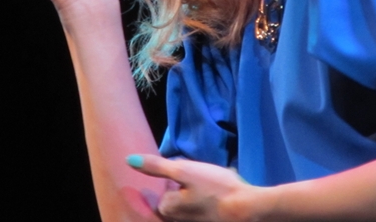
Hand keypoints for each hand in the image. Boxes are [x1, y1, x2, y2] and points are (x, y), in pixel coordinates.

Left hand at [128, 155, 259, 221]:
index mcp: (168, 208)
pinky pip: (199, 211)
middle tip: (195, 177)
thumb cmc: (214, 187)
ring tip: (205, 185)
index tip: (182, 172)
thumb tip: (128, 160)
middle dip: (180, 190)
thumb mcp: (184, 170)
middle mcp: (178, 221)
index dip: (171, 180)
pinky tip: (214, 195)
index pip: (160, 193)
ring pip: (187, 207)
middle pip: (172, 202)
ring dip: (192, 197)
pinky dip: (203, 203)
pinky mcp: (209, 221)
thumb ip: (157, 166)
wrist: (247, 208)